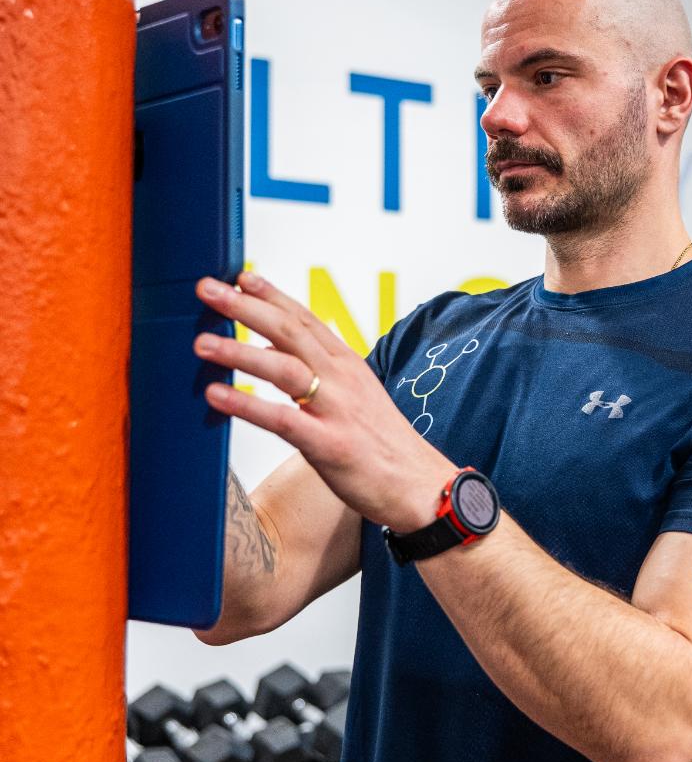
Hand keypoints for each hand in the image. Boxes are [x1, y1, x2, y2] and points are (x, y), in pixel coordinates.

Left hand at [192, 271, 453, 529]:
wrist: (420, 485)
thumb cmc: (382, 444)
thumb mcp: (352, 396)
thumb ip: (312, 372)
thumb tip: (268, 352)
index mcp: (347, 364)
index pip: (304, 319)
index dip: (271, 295)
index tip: (240, 276)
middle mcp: (341, 378)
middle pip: (289, 332)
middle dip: (246, 307)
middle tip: (207, 289)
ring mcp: (336, 410)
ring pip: (283, 369)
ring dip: (240, 353)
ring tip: (202, 343)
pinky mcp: (329, 445)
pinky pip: (281, 420)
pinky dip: (246, 406)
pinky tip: (215, 396)